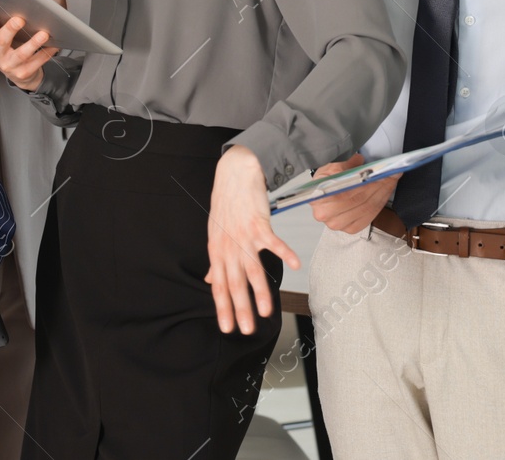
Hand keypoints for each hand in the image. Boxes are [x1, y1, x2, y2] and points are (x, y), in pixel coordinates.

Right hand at [0, 1, 58, 91]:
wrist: (17, 73)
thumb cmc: (9, 46)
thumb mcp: (1, 36)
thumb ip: (4, 23)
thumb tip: (17, 1)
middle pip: (2, 41)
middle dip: (11, 29)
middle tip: (20, 19)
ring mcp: (8, 65)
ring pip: (21, 54)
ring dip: (33, 43)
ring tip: (44, 34)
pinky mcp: (22, 73)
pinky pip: (36, 62)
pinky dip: (46, 54)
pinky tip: (54, 46)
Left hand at [205, 146, 300, 334]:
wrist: (234, 175)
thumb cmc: (226, 205)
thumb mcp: (215, 235)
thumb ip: (215, 260)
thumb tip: (209, 279)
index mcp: (218, 252)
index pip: (219, 286)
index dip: (223, 308)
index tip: (227, 328)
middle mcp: (229, 247)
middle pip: (235, 283)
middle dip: (241, 308)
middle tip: (246, 330)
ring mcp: (244, 237)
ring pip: (253, 269)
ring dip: (260, 291)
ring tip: (266, 311)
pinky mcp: (259, 224)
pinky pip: (274, 242)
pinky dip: (285, 253)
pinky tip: (295, 265)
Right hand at [310, 154, 397, 233]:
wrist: (322, 195)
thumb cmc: (326, 181)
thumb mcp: (330, 167)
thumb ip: (344, 163)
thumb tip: (359, 161)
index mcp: (317, 197)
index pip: (344, 190)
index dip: (363, 180)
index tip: (378, 171)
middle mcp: (325, 215)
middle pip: (358, 199)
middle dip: (377, 184)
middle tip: (390, 173)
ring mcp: (338, 224)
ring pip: (366, 207)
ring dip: (382, 192)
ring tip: (391, 179)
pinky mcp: (350, 229)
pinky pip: (369, 215)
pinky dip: (380, 201)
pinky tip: (385, 190)